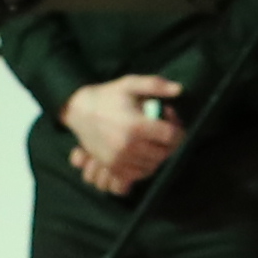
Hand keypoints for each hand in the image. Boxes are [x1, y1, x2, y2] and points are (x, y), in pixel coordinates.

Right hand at [62, 77, 184, 198]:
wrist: (78, 111)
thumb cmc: (107, 96)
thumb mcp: (130, 84)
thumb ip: (155, 85)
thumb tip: (179, 89)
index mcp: (136, 126)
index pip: (171, 136)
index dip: (178, 130)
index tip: (174, 124)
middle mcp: (128, 146)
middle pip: (164, 153)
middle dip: (170, 144)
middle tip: (165, 132)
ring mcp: (119, 159)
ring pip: (153, 166)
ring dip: (158, 155)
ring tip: (153, 141)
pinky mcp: (112, 167)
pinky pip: (138, 174)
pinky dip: (145, 166)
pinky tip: (143, 153)